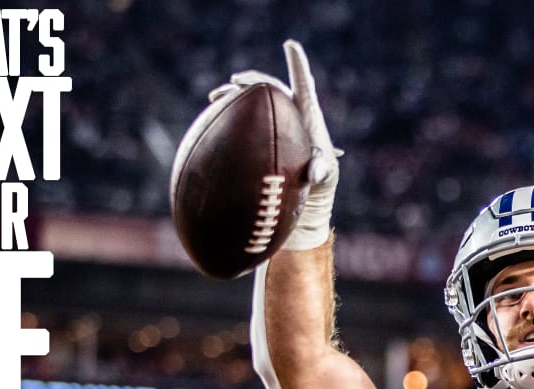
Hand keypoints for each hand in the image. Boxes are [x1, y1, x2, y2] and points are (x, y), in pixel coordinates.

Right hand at [210, 40, 339, 249]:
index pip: (303, 84)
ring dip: (234, 95)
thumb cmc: (319, 185)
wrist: (302, 197)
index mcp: (307, 115)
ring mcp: (272, 124)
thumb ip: (321, 171)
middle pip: (271, 88)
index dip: (298, 64)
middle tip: (235, 81)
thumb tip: (314, 172)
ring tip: (216, 97)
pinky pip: (241, 121)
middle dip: (253, 80)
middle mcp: (289, 114)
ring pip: (252, 102)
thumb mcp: (324, 178)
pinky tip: (209, 118)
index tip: (290, 45)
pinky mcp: (258, 136)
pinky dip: (225, 116)